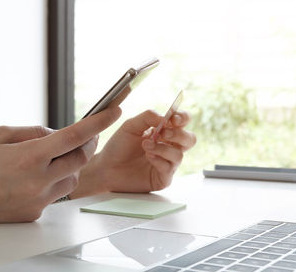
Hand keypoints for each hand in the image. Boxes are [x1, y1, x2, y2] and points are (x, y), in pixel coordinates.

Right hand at [0, 107, 120, 223]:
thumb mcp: (0, 135)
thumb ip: (33, 132)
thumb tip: (56, 134)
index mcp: (29, 156)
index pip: (75, 136)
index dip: (99, 121)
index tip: (115, 110)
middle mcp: (38, 180)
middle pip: (81, 159)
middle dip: (88, 144)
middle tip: (86, 135)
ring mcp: (38, 200)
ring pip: (72, 179)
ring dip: (70, 165)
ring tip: (51, 159)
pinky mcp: (35, 214)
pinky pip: (55, 194)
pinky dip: (52, 182)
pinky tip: (33, 179)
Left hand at [70, 110, 195, 198]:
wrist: (106, 167)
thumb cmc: (118, 146)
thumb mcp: (131, 126)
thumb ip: (148, 117)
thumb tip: (165, 118)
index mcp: (163, 131)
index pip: (183, 122)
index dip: (183, 118)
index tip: (174, 119)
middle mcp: (168, 147)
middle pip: (189, 139)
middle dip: (179, 135)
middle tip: (162, 133)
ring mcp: (167, 163)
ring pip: (179, 154)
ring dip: (163, 148)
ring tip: (145, 146)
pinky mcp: (162, 178)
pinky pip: (169, 169)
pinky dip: (159, 160)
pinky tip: (148, 157)